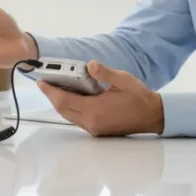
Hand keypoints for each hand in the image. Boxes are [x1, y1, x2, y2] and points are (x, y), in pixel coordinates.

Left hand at [39, 61, 164, 136]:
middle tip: (45, 82)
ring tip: (56, 87)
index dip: (50, 91)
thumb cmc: (139, 98)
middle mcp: (92, 122)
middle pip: (63, 109)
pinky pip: (77, 119)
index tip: (42, 81)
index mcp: (95, 110)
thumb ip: (104, 72)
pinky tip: (72, 97)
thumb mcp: (122, 80)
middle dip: (52, 96)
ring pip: (69, 115)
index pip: (64, 101)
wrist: (153, 116)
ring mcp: (94, 128)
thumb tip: (89, 65)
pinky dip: (70, 107)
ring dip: (61, 102)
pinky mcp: (97, 130)